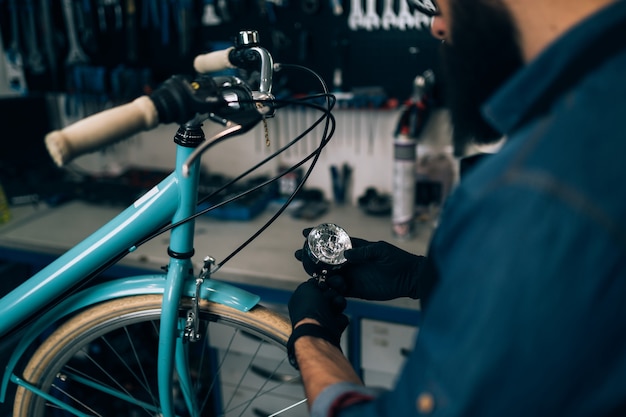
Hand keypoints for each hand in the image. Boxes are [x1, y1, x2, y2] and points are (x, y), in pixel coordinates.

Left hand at [287, 278, 348, 367]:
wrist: (319, 330)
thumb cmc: (309, 309)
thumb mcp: (306, 287)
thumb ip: (311, 282)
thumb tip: (317, 283)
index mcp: (300, 300)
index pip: (315, 288)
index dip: (322, 284)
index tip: (325, 284)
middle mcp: (310, 310)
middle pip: (328, 295)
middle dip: (332, 293)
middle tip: (330, 296)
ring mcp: (322, 319)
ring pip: (337, 304)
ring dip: (338, 303)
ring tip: (335, 306)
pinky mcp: (333, 328)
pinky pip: (342, 317)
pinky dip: (340, 318)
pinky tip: (336, 319)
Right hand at [295, 229, 423, 300]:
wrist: (408, 278)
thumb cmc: (397, 260)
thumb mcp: (380, 250)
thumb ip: (363, 252)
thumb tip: (346, 254)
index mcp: (355, 249)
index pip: (334, 241)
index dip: (319, 236)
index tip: (305, 232)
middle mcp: (350, 262)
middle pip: (326, 259)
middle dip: (312, 255)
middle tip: (299, 253)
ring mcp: (351, 276)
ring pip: (329, 275)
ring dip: (318, 272)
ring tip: (309, 271)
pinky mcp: (355, 290)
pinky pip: (339, 290)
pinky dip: (330, 289)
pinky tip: (321, 287)